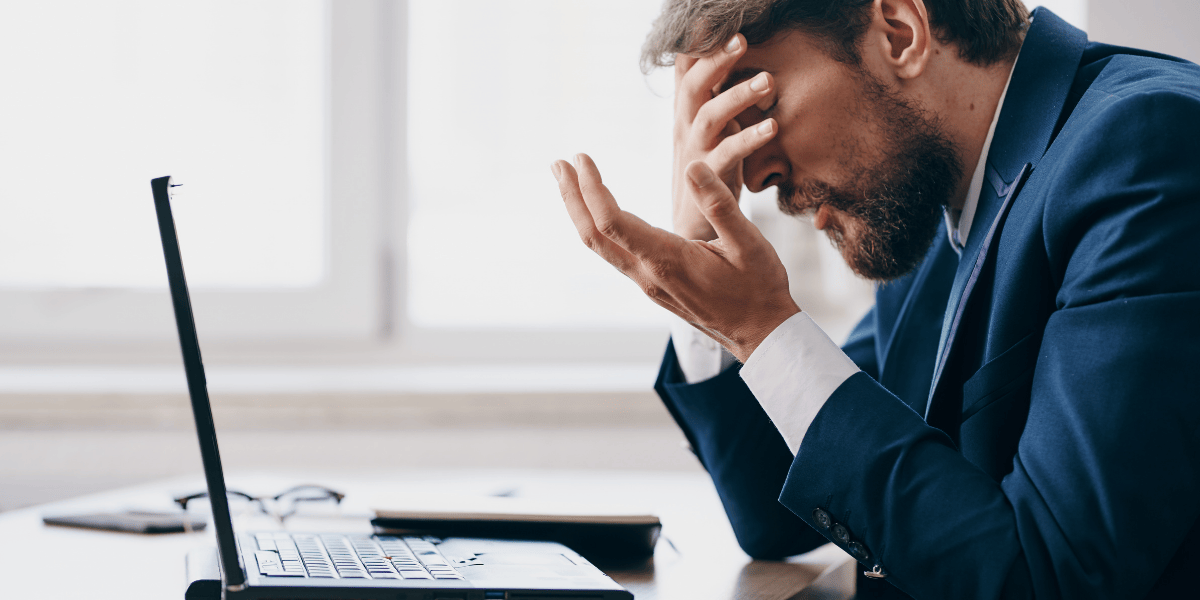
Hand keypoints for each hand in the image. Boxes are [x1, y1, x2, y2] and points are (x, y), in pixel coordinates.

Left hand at [552, 153, 799, 361]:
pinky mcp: (651, 285)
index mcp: (667, 261)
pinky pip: (613, 253)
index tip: (582, 158)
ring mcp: (647, 283)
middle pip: (593, 235)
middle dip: (571, 197)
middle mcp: (648, 275)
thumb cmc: (760, 288)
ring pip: (599, 246)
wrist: (760, 333)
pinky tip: (598, 209)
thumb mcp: (749, 243)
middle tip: (557, 163)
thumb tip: (692, 167)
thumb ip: (719, 205)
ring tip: (568, 179)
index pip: (612, 222)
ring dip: (580, 211)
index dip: (592, 188)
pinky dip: (598, 225)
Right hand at [672, 34, 775, 240]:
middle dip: (715, 60)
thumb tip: (734, 57)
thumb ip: (722, 97)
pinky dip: (748, 138)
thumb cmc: (711, 172)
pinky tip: (772, 126)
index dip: (697, 45)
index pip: (686, 70)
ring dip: (737, 96)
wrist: (695, 227)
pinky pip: (727, 155)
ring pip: (708, 116)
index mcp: (688, 112)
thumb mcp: (715, 128)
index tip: (713, 19)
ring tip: (768, 81)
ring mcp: (694, 153)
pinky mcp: (708, 180)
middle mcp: (685, 128)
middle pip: (692, 86)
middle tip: (742, 39)